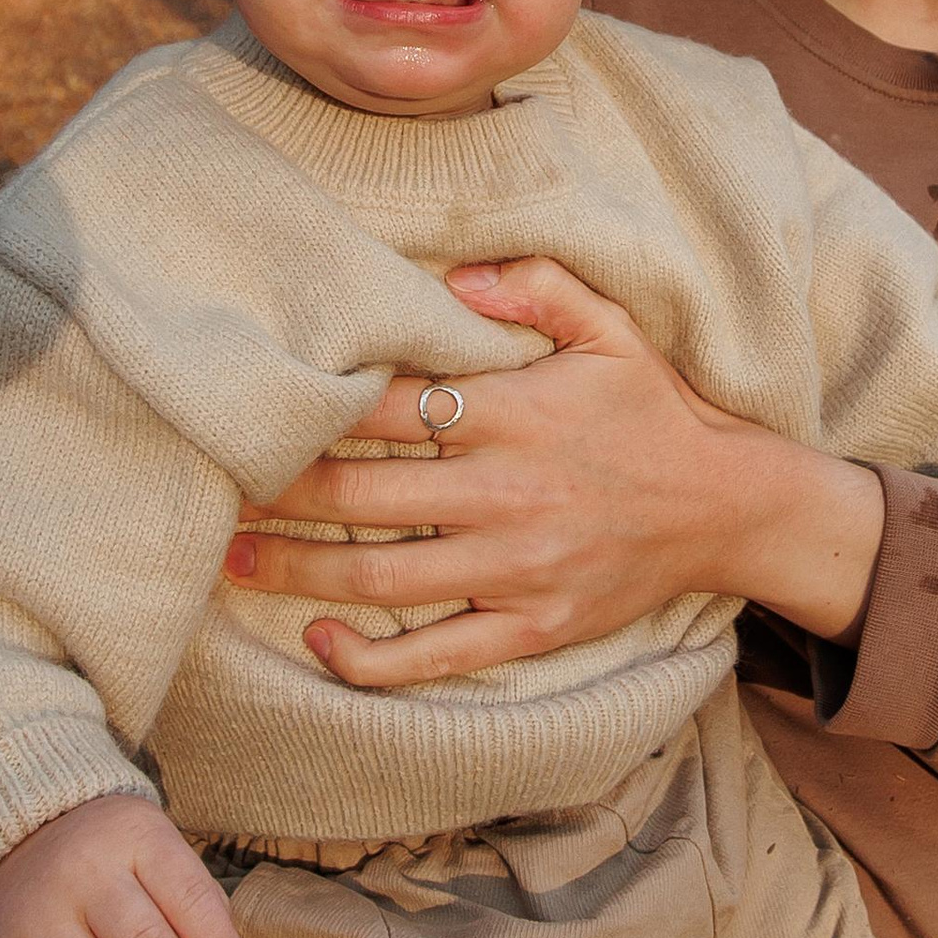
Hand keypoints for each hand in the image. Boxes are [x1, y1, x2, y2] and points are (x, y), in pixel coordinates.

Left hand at [220, 255, 884, 684]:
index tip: (249, 404)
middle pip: (362, 493)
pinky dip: (372, 658)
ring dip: (296, 571)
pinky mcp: (532, 626)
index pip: (389, 405)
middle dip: (275, 491)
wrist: (729, 508)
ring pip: (382, 576)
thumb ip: (537, 287)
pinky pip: (437, 654)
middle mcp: (508, 491)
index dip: (310, 407)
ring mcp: (518, 566)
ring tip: (231, 558)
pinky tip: (320, 640)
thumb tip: (455, 279)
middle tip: (209, 484)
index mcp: (516, 413)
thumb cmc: (654, 412)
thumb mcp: (612, 328)